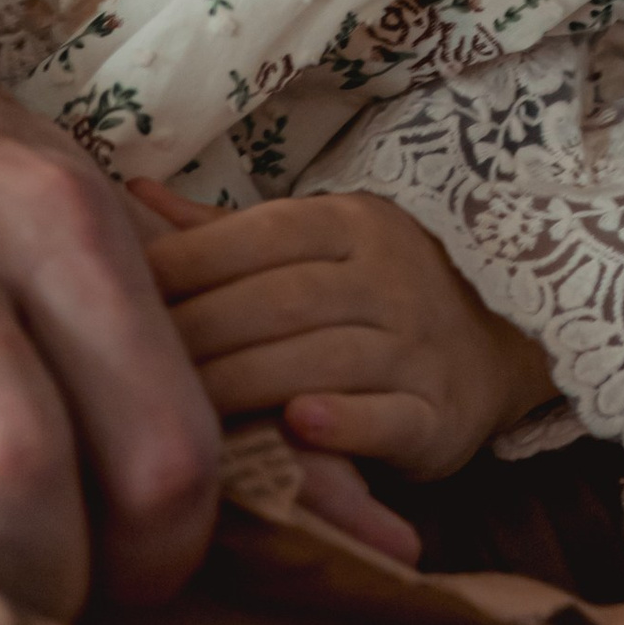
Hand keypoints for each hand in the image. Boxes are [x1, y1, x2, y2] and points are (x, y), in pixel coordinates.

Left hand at [134, 185, 552, 481]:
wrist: (496, 343)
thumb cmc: (373, 292)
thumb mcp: (315, 246)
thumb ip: (224, 233)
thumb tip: (131, 198)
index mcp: (353, 223)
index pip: (263, 234)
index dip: (192, 261)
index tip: (127, 288)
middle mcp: (389, 276)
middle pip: (283, 299)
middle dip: (203, 330)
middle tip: (134, 363)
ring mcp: (419, 346)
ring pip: (325, 357)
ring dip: (249, 381)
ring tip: (185, 409)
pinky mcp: (440, 415)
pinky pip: (390, 416)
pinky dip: (345, 424)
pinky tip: (297, 426)